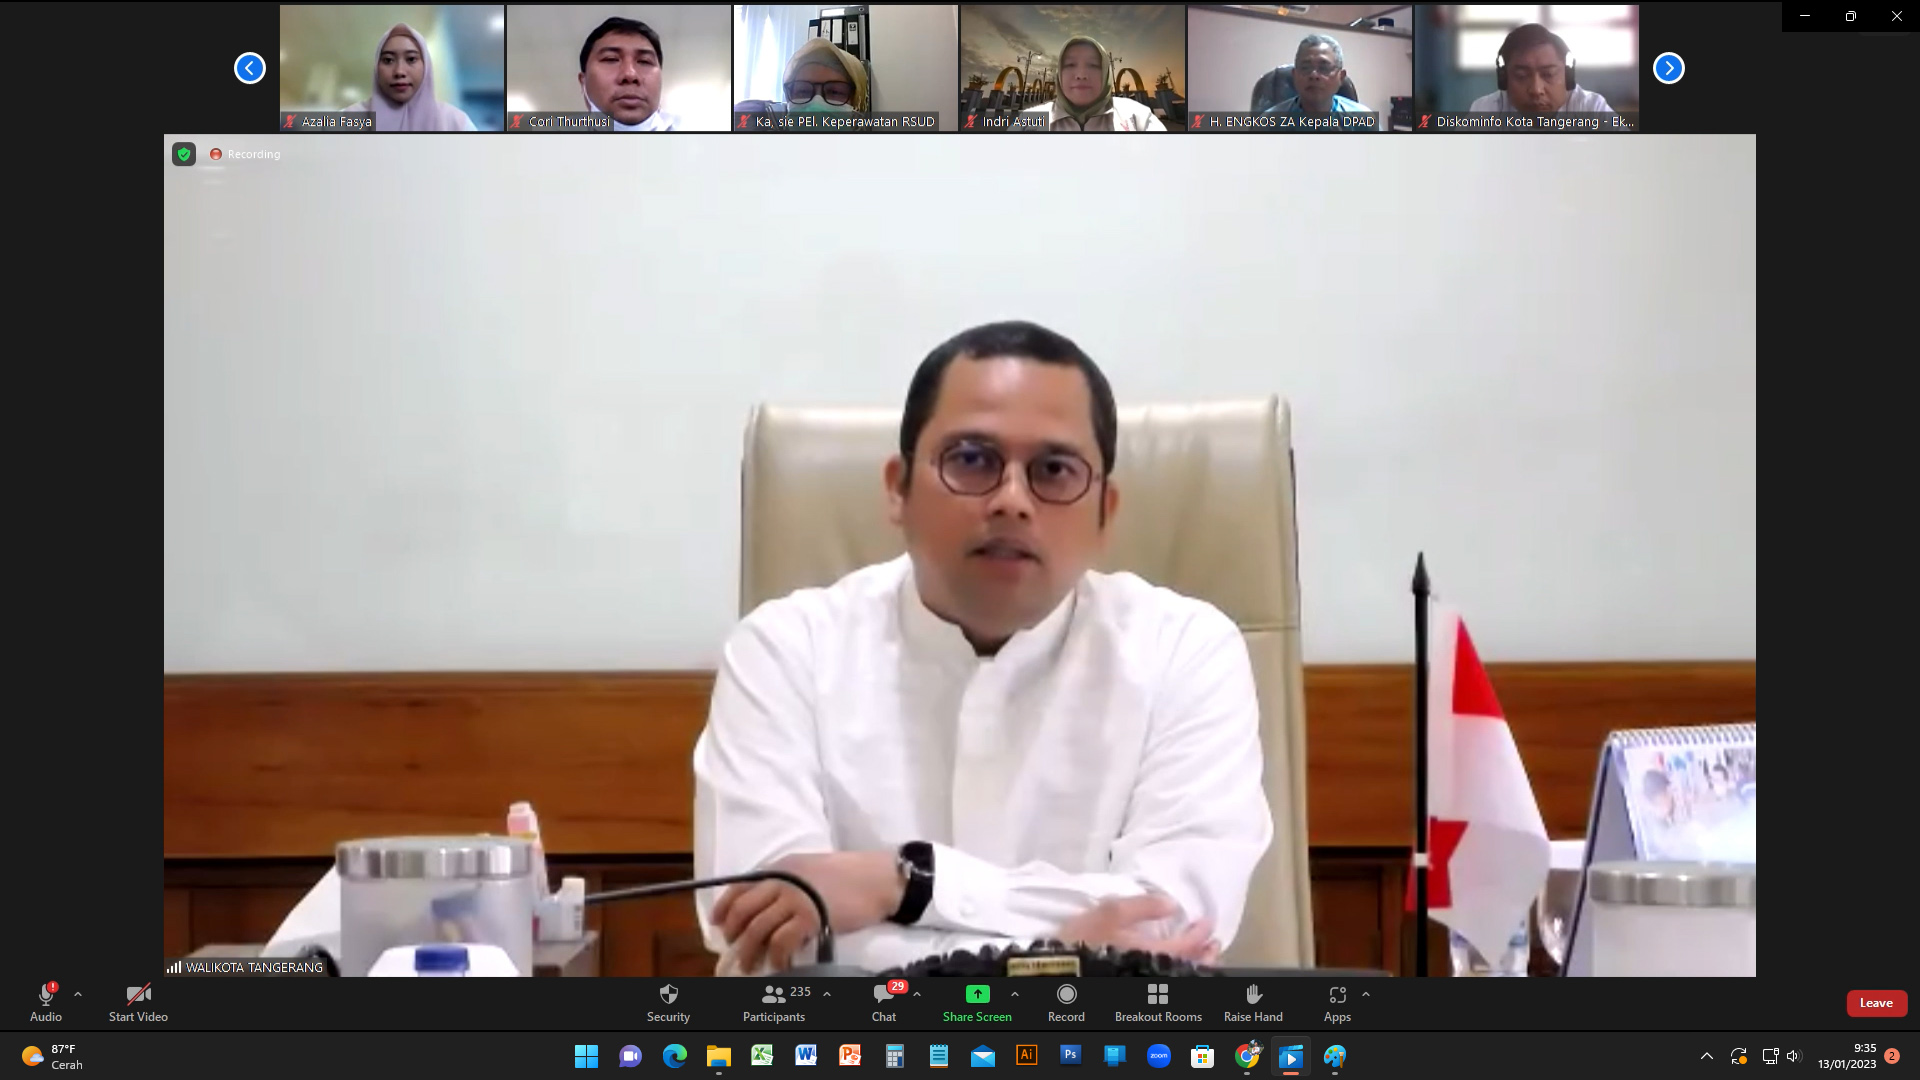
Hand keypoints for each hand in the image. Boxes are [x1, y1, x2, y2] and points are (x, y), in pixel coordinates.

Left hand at [711, 851, 904, 971]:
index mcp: (780, 868)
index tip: (716, 923)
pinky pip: (781, 942)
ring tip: (751, 966)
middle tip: (734, 951)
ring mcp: (795, 899)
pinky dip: (776, 957)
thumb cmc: (847, 875)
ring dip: (750, 951)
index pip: (739, 886)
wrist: (876, 878)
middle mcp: (782, 881)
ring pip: (758, 929)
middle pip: (744, 910)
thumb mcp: (808, 870)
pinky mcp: (809, 917)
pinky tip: (779, 964)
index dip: (724, 907)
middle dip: (734, 934)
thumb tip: (766, 909)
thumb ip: (786, 883)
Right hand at [1056, 894, 1220, 964]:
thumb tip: (1171, 904)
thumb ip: (1142, 906)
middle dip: (1205, 956)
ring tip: (1203, 956)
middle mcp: (1153, 971)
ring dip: (1195, 966)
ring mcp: (1144, 980)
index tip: (1208, 920)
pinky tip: (1177, 967)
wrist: (1059, 967)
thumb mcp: (1109, 912)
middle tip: (1214, 943)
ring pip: (1180, 977)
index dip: (1200, 932)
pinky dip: (1179, 973)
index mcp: (1151, 953)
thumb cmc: (1084, 938)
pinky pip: (1166, 980)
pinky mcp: (1134, 982)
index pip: (1187, 945)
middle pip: (1189, 968)